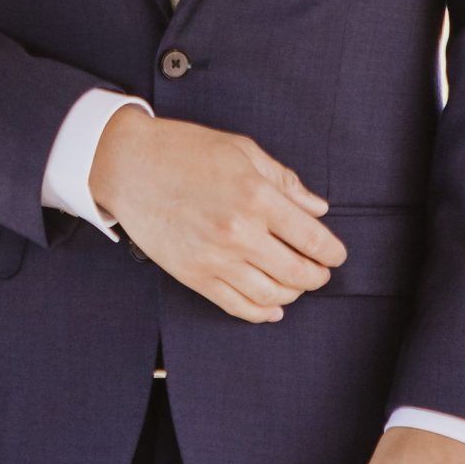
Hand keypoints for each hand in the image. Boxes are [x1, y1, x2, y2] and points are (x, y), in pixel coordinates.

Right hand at [89, 110, 346, 321]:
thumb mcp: (242, 151)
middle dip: (317, 276)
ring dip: (293, 294)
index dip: (332, 252)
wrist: (128, 165)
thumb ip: (284, 181)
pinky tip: (272, 306)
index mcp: (256, 196)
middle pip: (298, 273)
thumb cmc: (184, 151)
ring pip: (272, 295)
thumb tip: (318, 209)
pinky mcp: (194, 276)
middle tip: (320, 271)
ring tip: (295, 284)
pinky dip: (262, 312)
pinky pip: (238, 306)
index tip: (336, 254)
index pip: (312, 238)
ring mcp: (215, 258)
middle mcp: (239, 232)